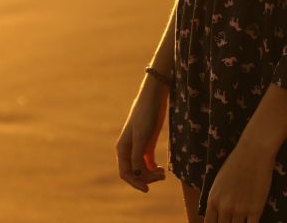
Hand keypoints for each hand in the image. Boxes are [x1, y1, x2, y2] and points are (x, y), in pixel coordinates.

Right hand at [115, 74, 168, 192]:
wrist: (154, 98)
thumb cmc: (145, 115)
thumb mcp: (142, 137)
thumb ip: (138, 156)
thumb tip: (137, 175)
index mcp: (122, 149)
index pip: (125, 173)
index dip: (135, 182)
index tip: (147, 189)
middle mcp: (129, 150)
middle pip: (135, 173)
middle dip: (147, 178)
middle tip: (161, 176)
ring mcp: (138, 147)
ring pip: (142, 168)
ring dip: (151, 174)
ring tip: (163, 173)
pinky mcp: (148, 143)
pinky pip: (148, 162)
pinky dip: (154, 168)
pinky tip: (162, 169)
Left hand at [203, 140, 274, 222]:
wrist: (254, 152)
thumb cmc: (235, 163)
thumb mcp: (218, 182)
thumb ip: (216, 199)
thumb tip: (217, 214)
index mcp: (213, 200)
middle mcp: (224, 207)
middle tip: (233, 220)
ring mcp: (240, 210)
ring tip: (242, 219)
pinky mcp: (255, 210)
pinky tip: (252, 221)